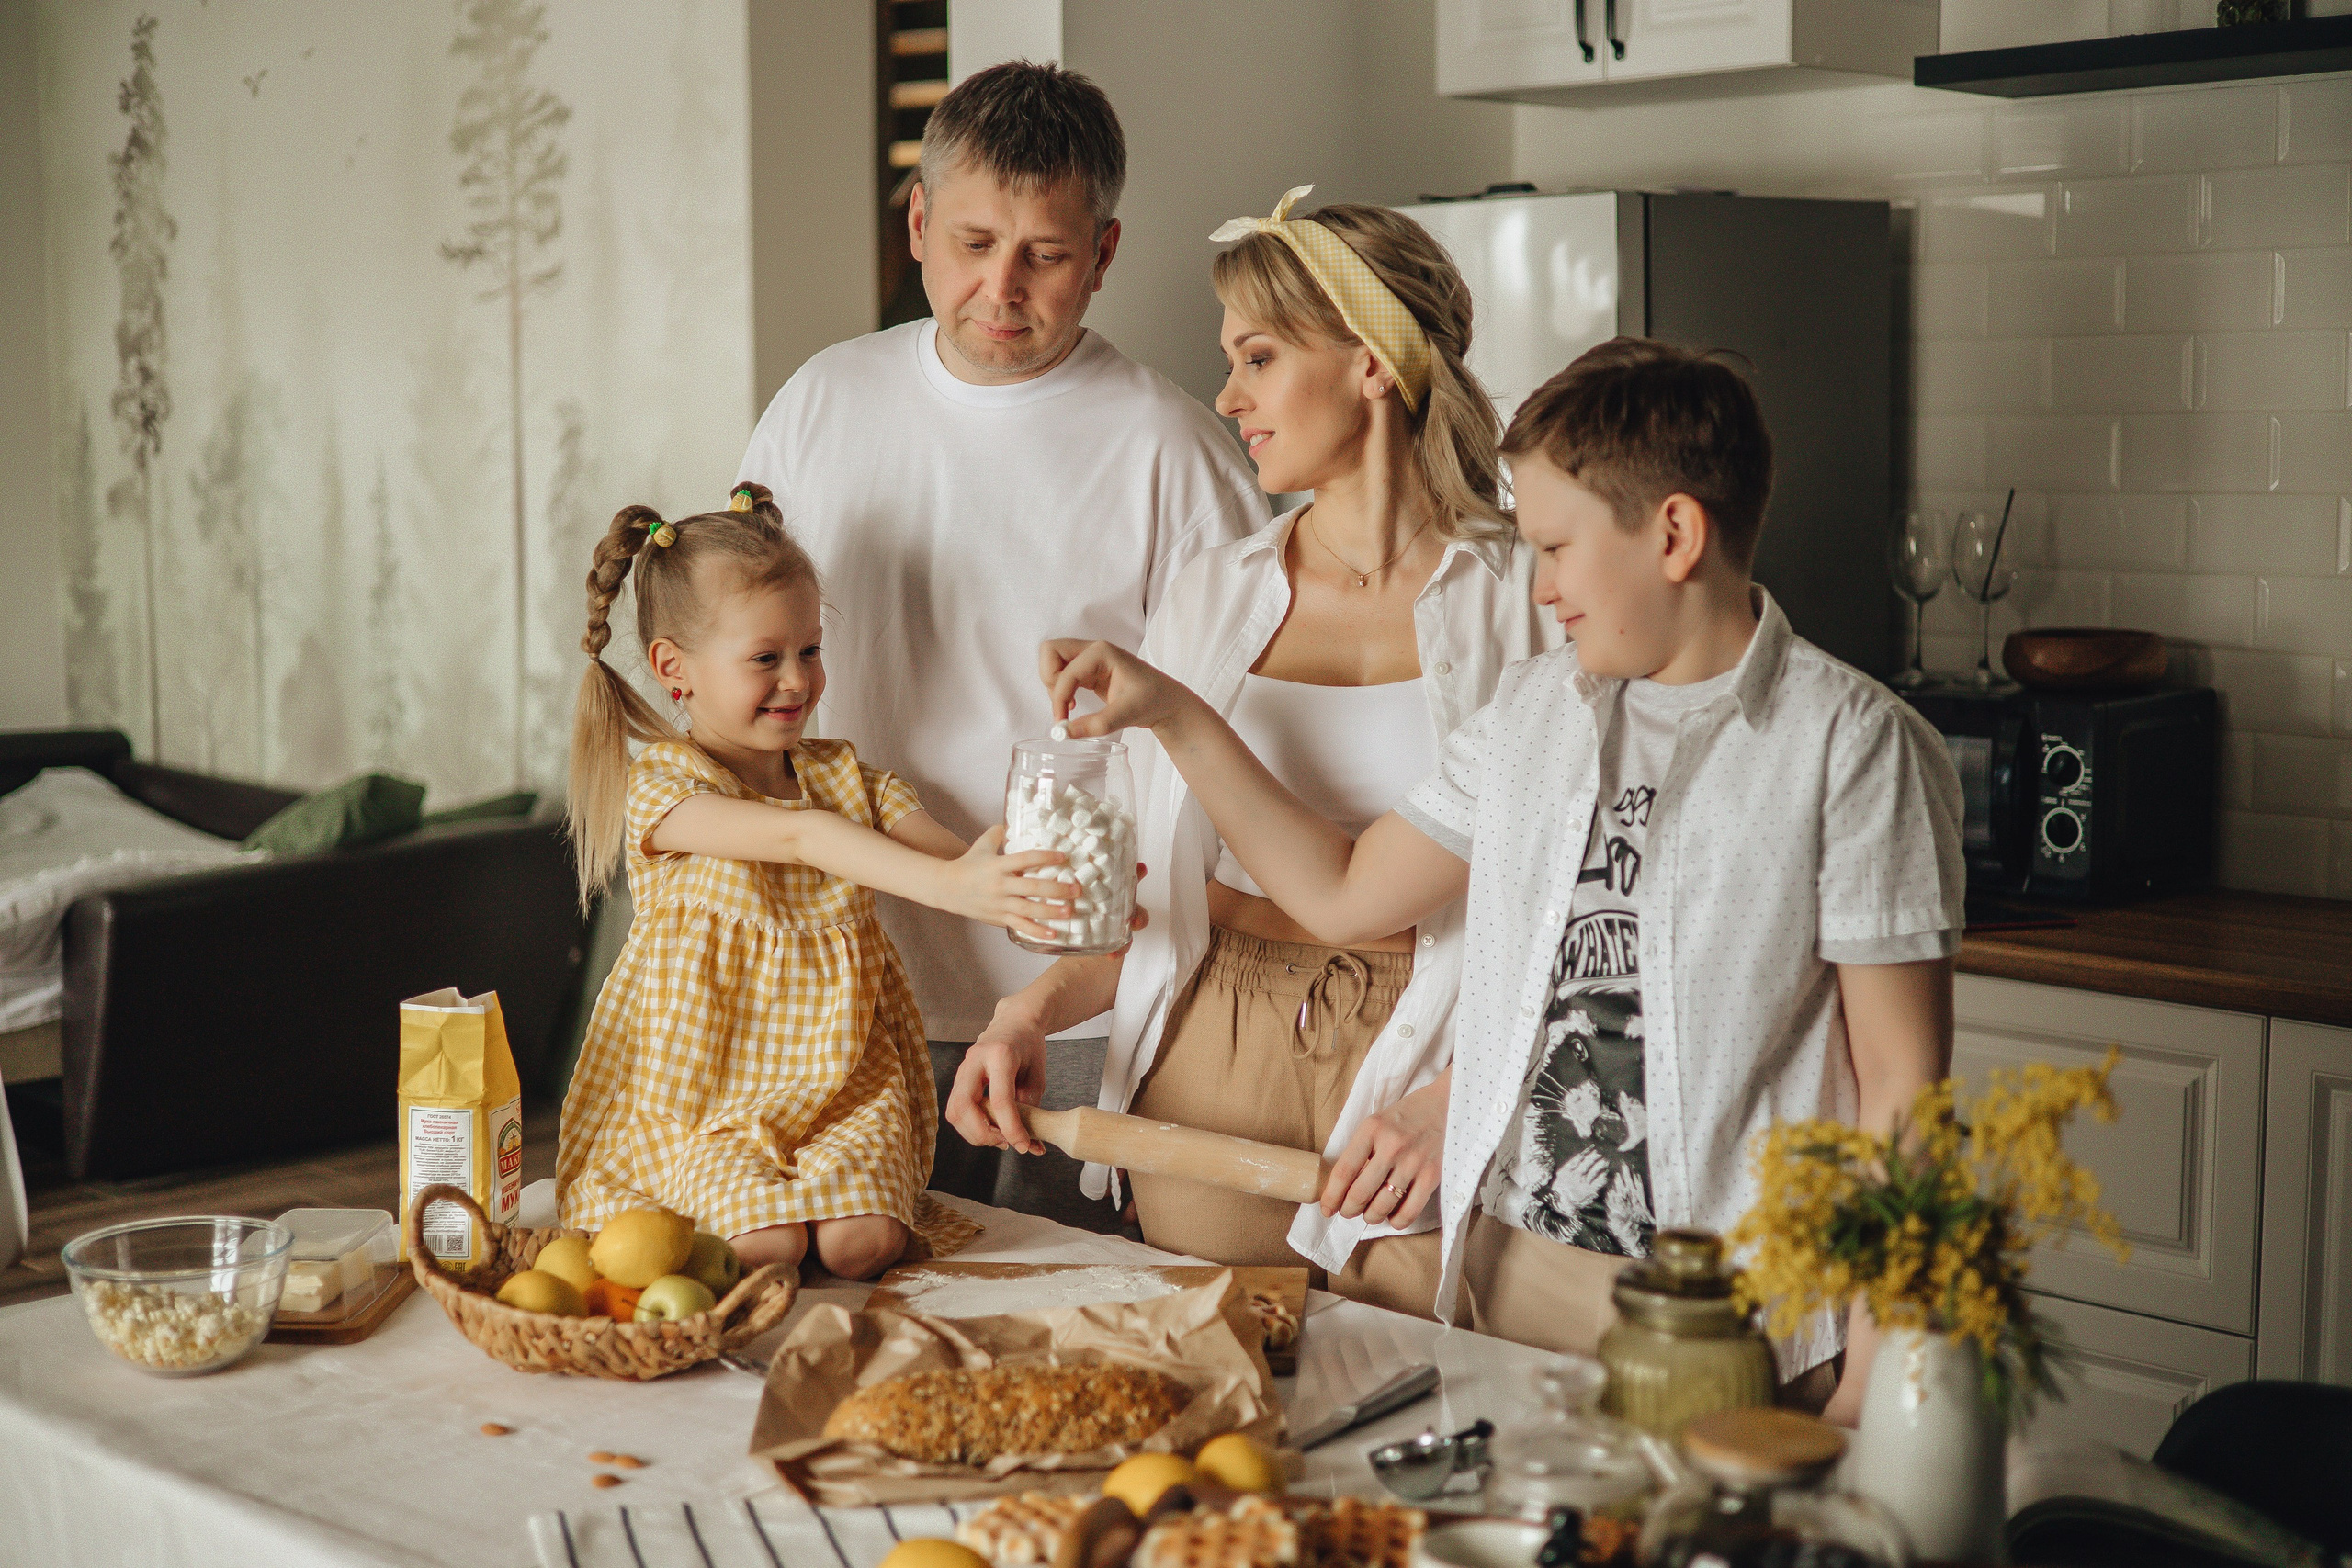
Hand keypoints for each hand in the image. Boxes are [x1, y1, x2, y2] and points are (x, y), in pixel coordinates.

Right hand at [935, 825, 1074, 940]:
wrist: (947, 888)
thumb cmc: (968, 865)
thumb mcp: (981, 845)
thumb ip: (997, 832)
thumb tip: (1011, 820)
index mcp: (998, 865)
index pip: (1025, 859)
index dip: (1045, 857)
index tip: (1063, 857)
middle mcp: (1000, 884)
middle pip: (1032, 886)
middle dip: (1056, 889)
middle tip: (1076, 889)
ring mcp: (999, 903)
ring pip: (1028, 908)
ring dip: (1051, 911)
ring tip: (1070, 911)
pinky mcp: (998, 918)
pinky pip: (1020, 926)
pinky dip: (1036, 931)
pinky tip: (1053, 934)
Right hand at [946, 1013, 1049, 1154]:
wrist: (1014, 1022)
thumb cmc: (1028, 1045)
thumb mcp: (1038, 1073)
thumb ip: (1031, 1106)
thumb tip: (1028, 1142)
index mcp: (1000, 1054)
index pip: (1000, 1099)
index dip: (1011, 1128)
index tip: (1023, 1145)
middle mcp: (974, 1060)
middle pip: (964, 1106)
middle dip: (983, 1134)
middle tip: (1006, 1142)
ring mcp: (962, 1069)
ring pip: (954, 1112)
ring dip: (974, 1133)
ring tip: (999, 1137)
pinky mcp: (958, 1080)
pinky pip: (955, 1109)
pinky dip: (970, 1126)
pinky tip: (989, 1128)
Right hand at [1039, 639, 1196, 738]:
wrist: (1166, 702)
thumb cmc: (1153, 700)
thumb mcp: (1127, 714)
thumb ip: (1096, 724)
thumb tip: (1066, 733)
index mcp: (1102, 652)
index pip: (1066, 672)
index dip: (1059, 697)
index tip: (1062, 722)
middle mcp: (1093, 650)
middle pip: (1051, 651)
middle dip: (1049, 678)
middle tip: (1063, 703)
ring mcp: (1089, 659)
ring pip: (1053, 660)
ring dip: (1053, 684)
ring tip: (1070, 707)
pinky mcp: (1088, 671)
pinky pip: (1062, 673)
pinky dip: (1060, 689)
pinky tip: (1073, 705)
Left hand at [1321, 1070, 1448, 1228]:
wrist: (1446, 1105)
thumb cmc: (1405, 1116)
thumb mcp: (1377, 1122)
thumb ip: (1360, 1149)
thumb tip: (1340, 1185)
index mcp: (1372, 1129)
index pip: (1343, 1171)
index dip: (1331, 1196)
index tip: (1326, 1208)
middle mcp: (1392, 1146)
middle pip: (1360, 1193)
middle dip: (1348, 1210)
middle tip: (1347, 1212)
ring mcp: (1414, 1162)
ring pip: (1382, 1206)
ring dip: (1370, 1217)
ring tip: (1369, 1214)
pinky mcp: (1433, 1176)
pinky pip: (1409, 1212)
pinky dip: (1396, 1221)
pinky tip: (1392, 1215)